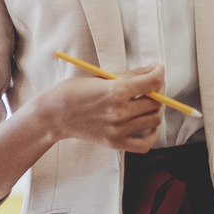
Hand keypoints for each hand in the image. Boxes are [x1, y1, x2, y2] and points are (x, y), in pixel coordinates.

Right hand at [38, 62, 164, 152]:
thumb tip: (153, 70)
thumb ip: (130, 75)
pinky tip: (148, 125)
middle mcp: (119, 112)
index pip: (152, 82)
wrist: (54, 115)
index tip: (158, 68)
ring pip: (154, 120)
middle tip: (152, 84)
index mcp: (116, 91)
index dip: (159, 72)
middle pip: (156, 101)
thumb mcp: (101, 77)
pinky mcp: (115, 142)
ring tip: (148, 102)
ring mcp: (118, 130)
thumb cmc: (74, 92)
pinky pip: (144, 144)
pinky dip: (152, 135)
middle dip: (158, 89)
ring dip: (156, 109)